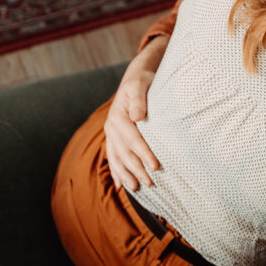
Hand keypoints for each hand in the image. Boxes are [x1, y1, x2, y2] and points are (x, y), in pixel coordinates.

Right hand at [104, 37, 166, 190]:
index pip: (133, 140)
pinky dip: (117, 171)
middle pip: (125, 153)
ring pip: (117, 158)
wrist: (135, 77)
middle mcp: (111, 127)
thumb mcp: (141, 86)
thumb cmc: (142, 81)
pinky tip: (121, 184)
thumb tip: (138, 116)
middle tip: (151, 184)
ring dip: (126, 174)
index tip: (155, 166)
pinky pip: (113, 156)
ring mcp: (111, 133)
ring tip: (137, 188)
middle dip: (137, 169)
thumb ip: (139, 101)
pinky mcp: (113, 136)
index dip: (144, 154)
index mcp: (118, 117)